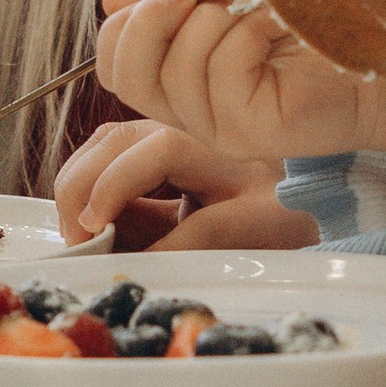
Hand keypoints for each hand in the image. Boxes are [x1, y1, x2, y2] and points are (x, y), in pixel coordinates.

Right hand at [52, 118, 314, 255]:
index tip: (93, 228)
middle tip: (76, 241)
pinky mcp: (153, 153)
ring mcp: (161, 135)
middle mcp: (177, 128)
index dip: (110, 188)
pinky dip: (91, 189)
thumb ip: (195, 240)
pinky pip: (109, 162)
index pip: (143, 154)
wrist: (309, 186)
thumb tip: (134, 258)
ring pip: (101, 148)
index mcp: (206, 143)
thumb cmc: (286, 205)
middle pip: (109, 143)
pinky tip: (95, 224)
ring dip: (80, 187)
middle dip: (81, 189)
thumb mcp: (252, 228)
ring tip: (80, 234)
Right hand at [93, 0, 385, 195]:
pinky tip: (284, 25)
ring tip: (267, 5)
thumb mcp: (234, 1)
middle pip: (125, 72)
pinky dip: (250, 31)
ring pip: (178, 65)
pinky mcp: (250, 132)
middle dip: (155, 17)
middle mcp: (192, 111)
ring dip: (220, 15)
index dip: (130, 22)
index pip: (114, 63)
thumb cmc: (317, 28)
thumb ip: (178, 2)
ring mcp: (219, 127)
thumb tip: (111, 1)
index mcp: (182, 82)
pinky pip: (222, 70)